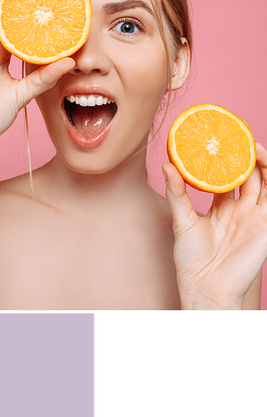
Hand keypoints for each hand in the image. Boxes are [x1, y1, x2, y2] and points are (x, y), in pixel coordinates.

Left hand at [163, 142, 266, 309]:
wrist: (204, 287)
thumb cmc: (192, 259)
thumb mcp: (182, 220)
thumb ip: (177, 193)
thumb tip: (167, 165)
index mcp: (222, 207)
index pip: (228, 176)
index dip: (227, 158)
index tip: (219, 138)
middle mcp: (241, 209)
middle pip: (249, 175)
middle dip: (246, 155)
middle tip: (236, 137)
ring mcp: (255, 217)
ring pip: (266, 182)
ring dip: (263, 163)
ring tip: (252, 146)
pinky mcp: (266, 227)